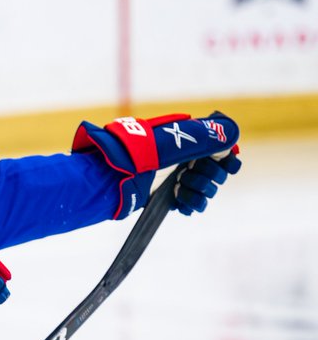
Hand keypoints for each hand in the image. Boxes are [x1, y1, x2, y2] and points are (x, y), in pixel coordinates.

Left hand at [72, 111, 239, 217]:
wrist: (109, 179)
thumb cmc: (136, 156)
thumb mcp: (171, 142)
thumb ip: (203, 137)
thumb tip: (231, 135)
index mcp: (185, 140)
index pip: (219, 150)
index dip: (227, 159)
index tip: (228, 165)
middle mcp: (182, 158)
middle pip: (215, 172)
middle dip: (208, 177)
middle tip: (189, 176)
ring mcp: (174, 178)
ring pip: (205, 190)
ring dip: (199, 192)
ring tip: (180, 190)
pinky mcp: (165, 196)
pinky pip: (192, 203)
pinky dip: (191, 204)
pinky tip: (181, 203)